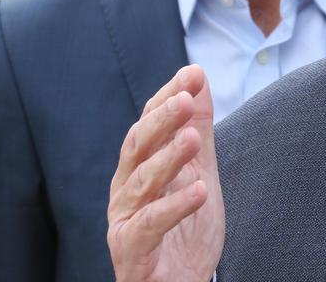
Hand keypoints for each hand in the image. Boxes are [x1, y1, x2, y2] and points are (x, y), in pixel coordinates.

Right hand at [108, 65, 224, 281]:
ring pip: (142, 184)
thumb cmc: (184, 230)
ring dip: (167, 158)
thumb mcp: (199, 171)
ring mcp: (125, 221)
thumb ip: (198, 127)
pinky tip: (200, 191)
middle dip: (161, 121)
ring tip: (194, 139)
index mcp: (139, 168)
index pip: (148, 124)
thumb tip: (197, 75)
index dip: (167, 98)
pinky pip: (149, 226)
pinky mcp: (131, 252)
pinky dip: (174, 207)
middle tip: (186, 99)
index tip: (192, 74)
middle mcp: (126, 191)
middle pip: (138, 148)